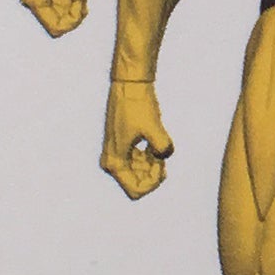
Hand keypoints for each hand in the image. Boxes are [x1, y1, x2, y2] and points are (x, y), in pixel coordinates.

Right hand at [101, 81, 173, 197]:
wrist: (129, 84)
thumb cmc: (138, 104)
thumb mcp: (155, 128)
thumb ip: (164, 149)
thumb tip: (164, 155)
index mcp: (114, 162)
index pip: (136, 190)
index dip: (153, 182)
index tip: (161, 164)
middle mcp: (111, 162)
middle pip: (137, 183)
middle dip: (153, 173)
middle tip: (161, 153)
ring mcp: (116, 154)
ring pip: (139, 173)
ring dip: (153, 164)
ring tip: (158, 145)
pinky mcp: (122, 146)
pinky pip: (138, 162)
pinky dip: (150, 157)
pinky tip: (155, 143)